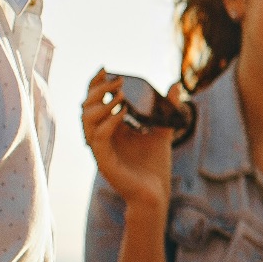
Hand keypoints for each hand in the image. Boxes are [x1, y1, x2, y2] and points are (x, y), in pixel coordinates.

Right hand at [82, 69, 176, 207]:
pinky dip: (108, 123)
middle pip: (87, 107)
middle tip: (118, 81)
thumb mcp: (163, 129)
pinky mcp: (104, 161)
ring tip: (121, 95)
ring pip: (86, 121)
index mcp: (110, 128)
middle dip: (99, 90)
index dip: (96, 84)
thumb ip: (168, 108)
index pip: (95, 101)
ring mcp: (100, 149)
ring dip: (101, 104)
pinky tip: (122, 113)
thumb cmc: (155, 165)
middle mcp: (101, 136)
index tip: (105, 68)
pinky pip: (97, 138)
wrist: (156, 193)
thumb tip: (176, 84)